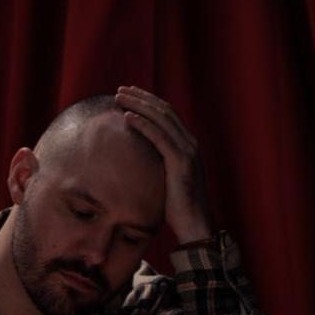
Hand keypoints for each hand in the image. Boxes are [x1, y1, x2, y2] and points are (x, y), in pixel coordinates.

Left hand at [114, 85, 216, 243]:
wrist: (194, 224)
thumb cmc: (177, 207)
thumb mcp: (166, 179)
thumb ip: (159, 164)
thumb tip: (139, 160)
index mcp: (188, 145)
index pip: (167, 114)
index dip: (148, 102)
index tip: (129, 95)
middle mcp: (190, 144)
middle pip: (164, 111)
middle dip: (141, 98)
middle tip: (120, 90)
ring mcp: (187, 152)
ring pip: (161, 119)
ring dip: (139, 106)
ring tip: (120, 98)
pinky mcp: (180, 163)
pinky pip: (159, 138)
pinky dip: (142, 125)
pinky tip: (127, 117)